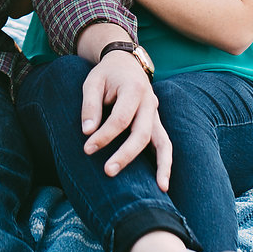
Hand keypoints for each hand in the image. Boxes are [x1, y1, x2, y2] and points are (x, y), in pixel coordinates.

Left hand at [80, 53, 171, 187]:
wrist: (126, 63)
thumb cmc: (106, 74)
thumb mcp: (93, 82)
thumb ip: (90, 105)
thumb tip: (87, 132)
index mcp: (134, 89)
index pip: (120, 118)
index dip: (104, 135)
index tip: (87, 148)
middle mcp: (149, 103)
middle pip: (142, 133)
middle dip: (126, 154)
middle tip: (108, 171)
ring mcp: (156, 114)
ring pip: (164, 142)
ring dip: (162, 165)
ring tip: (160, 189)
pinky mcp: (156, 123)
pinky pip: (164, 144)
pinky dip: (165, 163)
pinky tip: (162, 183)